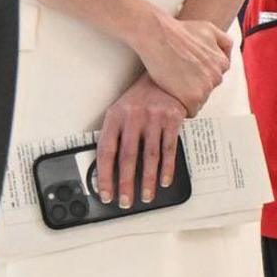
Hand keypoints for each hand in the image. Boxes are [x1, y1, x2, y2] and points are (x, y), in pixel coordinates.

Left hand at [94, 79, 190, 205]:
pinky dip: (167, 168)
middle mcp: (133, 116)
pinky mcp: (172, 118)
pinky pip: (169, 148)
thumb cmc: (140, 98)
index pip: (106, 150)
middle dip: (126, 183)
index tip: (105, 193)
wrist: (165, 74)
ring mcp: (154, 117)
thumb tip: (109, 169)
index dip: (104, 175)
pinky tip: (164, 180)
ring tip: (146, 196)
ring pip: (149, 156)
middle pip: (127, 156)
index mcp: (115, 116)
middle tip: (125, 201)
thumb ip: (115, 135)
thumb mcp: (121, 111)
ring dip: (148, 180)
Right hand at [135, 9, 234, 109]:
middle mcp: (217, 76)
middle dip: (194, 86)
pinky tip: (173, 95)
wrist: (159, 35)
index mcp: (222, 63)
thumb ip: (223, 42)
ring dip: (188, 96)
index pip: (214, 77)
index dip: (199, 76)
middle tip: (178, 78)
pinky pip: (192, 110)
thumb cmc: (179, 31)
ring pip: (200, 100)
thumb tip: (227, 55)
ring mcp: (206, 87)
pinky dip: (183, 106)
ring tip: (173, 84)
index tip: (189, 73)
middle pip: (207, 90)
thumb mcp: (209, 29)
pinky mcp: (192, 97)